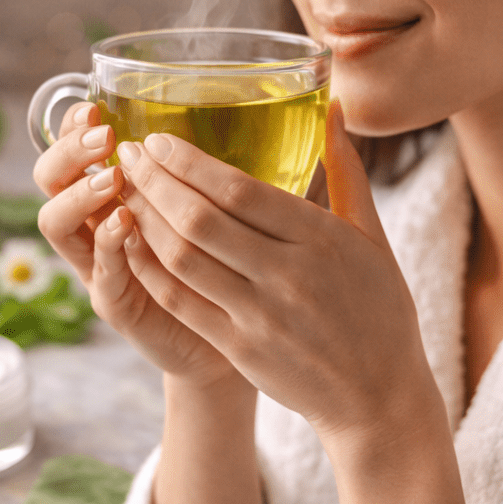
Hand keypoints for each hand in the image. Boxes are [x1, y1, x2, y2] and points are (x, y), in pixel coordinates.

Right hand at [33, 103, 242, 390]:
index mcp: (114, 195)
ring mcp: (100, 266)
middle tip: (103, 135)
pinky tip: (125, 223)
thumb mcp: (219, 201)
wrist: (233, 335)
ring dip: (80, 194)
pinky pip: (99, 273)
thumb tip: (248, 108)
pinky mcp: (116, 305)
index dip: (71, 126)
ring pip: (57, 224)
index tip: (93, 103)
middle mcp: (96, 226)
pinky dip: (108, 245)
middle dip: (68, 151)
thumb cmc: (226, 259)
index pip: (73, 151)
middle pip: (50, 179)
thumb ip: (214, 164)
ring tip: (113, 177)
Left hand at [116, 102, 441, 447]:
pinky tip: (128, 243)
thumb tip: (336, 106)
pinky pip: (181, 302)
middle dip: (154, 181)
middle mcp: (288, 274)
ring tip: (122, 192)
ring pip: (183, 258)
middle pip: (201, 218)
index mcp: (321, 238)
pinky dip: (149, 270)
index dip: (189, 162)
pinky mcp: (240, 348)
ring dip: (144, 219)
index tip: (156, 140)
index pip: (240, 189)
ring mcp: (260, 315)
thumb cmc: (380, 309)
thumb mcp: (374, 236)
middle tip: (127, 155)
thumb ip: (346, 170)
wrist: (379, 397)